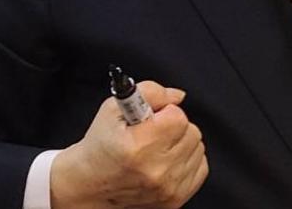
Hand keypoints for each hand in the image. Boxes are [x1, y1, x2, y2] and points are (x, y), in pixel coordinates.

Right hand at [50, 81, 208, 208]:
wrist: (91, 185)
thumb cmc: (100, 146)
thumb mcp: (113, 109)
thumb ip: (150, 92)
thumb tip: (177, 96)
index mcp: (139, 147)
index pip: (178, 117)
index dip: (165, 112)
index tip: (151, 118)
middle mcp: (156, 171)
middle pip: (191, 132)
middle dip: (174, 127)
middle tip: (153, 133)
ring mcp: (168, 188)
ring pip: (198, 149)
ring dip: (181, 143)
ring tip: (157, 147)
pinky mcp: (176, 199)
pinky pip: (201, 167)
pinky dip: (187, 160)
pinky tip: (167, 160)